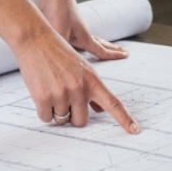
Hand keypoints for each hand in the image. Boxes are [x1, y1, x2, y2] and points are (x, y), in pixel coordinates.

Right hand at [10, 17, 139, 134]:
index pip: (113, 104)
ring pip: (61, 120)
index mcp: (92, 80)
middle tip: (64, 97)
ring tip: (51, 89)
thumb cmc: (58, 53)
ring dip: (56, 111)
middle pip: (81, 122)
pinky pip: (46, 118)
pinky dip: (43, 110)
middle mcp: (79, 89)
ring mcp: (62, 94)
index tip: (135, 131)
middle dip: (73, 115)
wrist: (35, 39)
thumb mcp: (81, 68)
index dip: (124, 119)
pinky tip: (41, 92)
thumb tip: (100, 110)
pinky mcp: (43, 99)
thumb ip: (91, 89)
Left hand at [38, 0, 129, 62]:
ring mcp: (76, 26)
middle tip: (124, 51)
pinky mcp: (67, 22)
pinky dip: (86, 41)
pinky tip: (77, 41)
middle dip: (112, 48)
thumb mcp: (59, 36)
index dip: (114, 55)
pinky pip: (81, 35)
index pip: (102, 51)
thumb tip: (63, 62)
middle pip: (101, 43)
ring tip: (108, 46)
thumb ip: (63, 52)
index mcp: (85, 38)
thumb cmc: (56, 12)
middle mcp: (83, 32)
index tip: (126, 55)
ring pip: (92, 38)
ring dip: (102, 43)